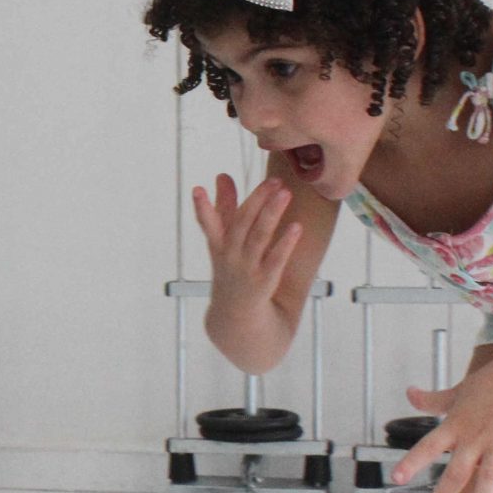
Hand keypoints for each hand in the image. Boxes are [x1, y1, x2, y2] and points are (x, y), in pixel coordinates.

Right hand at [190, 173, 300, 310]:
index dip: (202, 207)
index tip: (197, 190)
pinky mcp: (265, 281)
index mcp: (218, 244)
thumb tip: (222, 175)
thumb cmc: (231, 270)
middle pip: (241, 224)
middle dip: (256, 201)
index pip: (208, 223)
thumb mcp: (222, 241)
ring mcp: (247, 268)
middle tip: (274, 181)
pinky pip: (276, 259)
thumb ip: (223, 206)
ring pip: (259, 237)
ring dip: (272, 214)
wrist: (236, 317)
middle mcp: (230, 255)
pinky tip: (296, 227)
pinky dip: (285, 243)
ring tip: (286, 193)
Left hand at [390, 365, 492, 492]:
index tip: (396, 479)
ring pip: (488, 477)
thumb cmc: (490, 383)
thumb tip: (409, 393)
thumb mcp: (456, 392)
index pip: (427, 446)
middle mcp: (473, 438)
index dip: (412, 462)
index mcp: (454, 426)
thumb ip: (433, 401)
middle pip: (454, 473)